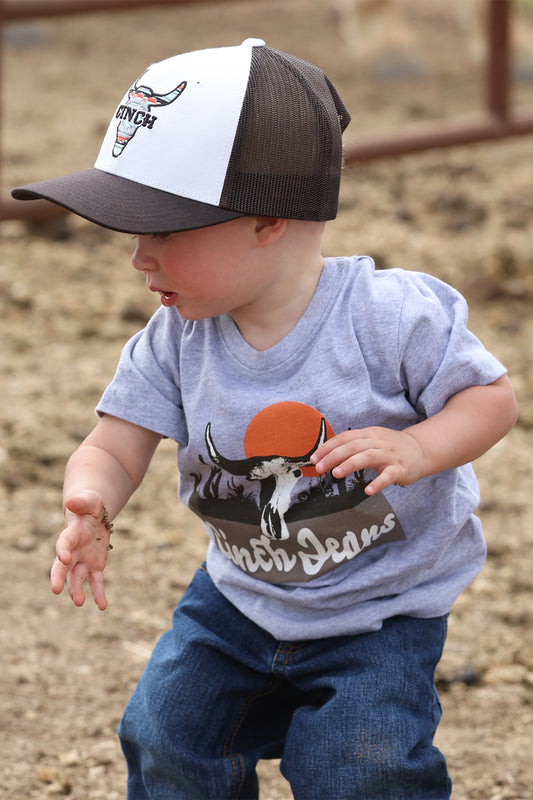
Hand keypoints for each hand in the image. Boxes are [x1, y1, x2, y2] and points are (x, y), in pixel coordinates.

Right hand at [51, 490, 111, 609]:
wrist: (94, 515)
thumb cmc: (90, 506)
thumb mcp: (90, 500)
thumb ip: (81, 502)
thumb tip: (70, 501)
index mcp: (71, 534)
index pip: (64, 543)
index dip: (63, 550)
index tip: (64, 558)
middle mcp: (73, 551)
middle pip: (63, 567)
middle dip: (59, 577)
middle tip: (55, 590)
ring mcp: (83, 561)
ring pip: (77, 578)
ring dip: (77, 590)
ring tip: (80, 602)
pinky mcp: (95, 567)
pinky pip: (96, 582)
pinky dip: (98, 594)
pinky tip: (102, 606)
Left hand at [310, 426, 426, 495]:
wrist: (420, 450)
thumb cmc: (390, 447)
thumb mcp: (372, 440)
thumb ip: (353, 445)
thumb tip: (326, 455)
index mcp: (369, 434)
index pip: (344, 438)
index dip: (327, 447)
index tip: (314, 458)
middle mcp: (378, 442)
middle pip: (352, 446)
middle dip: (333, 456)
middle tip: (320, 468)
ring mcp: (389, 455)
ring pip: (367, 456)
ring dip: (350, 464)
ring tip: (336, 474)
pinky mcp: (400, 468)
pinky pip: (388, 475)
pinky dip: (378, 483)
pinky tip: (368, 491)